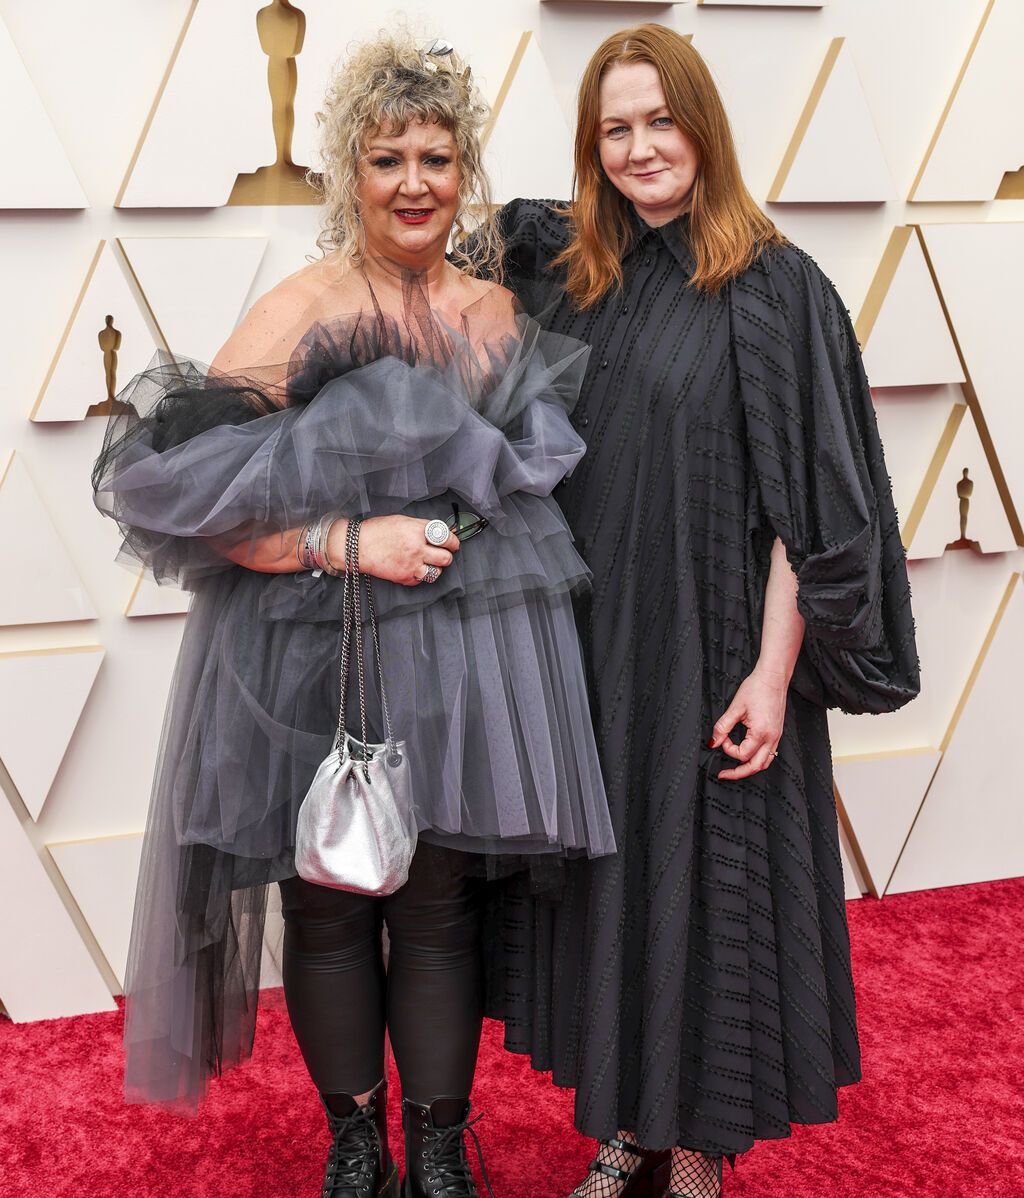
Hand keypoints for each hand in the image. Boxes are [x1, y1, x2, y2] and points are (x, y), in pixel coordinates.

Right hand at [329, 515, 459, 585]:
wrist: (357, 547)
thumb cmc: (377, 531)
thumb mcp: (402, 521)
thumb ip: (423, 527)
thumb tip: (442, 532)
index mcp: (417, 530)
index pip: (446, 538)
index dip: (453, 542)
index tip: (453, 544)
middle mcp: (417, 548)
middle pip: (446, 558)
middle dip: (446, 556)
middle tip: (442, 554)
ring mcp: (411, 564)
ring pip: (437, 572)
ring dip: (435, 568)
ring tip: (427, 562)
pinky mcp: (405, 577)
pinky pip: (421, 580)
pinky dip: (419, 575)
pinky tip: (412, 567)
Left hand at [708, 666, 787, 780]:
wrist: (773, 677)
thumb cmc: (756, 688)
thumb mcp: (735, 708)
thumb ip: (723, 727)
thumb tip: (714, 742)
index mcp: (761, 733)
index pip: (742, 754)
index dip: (728, 749)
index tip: (723, 738)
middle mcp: (772, 738)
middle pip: (756, 766)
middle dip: (739, 773)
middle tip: (724, 775)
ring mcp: (776, 736)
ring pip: (765, 763)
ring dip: (749, 768)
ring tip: (735, 770)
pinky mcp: (777, 733)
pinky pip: (769, 754)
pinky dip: (757, 759)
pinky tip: (748, 756)